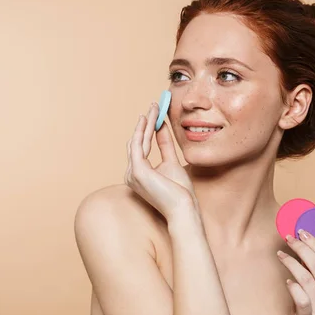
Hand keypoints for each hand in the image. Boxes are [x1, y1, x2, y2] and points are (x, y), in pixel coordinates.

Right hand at [124, 102, 197, 220]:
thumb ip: (165, 145)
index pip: (141, 147)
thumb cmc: (180, 192)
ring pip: (138, 140)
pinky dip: (144, 130)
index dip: (148, 129)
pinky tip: (149, 119)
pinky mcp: (138, 171)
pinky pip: (139, 145)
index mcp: (138, 174)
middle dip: (146, 123)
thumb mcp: (172, 162)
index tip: (155, 115)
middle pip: (137, 141)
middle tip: (154, 106)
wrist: (183, 208)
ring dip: (146, 123)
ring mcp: (132, 173)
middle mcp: (131, 174)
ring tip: (154, 107)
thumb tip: (161, 127)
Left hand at [277, 230, 314, 314]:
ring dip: (292, 262)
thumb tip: (306, 238)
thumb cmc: (309, 303)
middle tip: (290, 239)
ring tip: (281, 255)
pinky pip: (302, 298)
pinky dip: (293, 286)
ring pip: (307, 278)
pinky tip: (287, 281)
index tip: (302, 232)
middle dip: (302, 248)